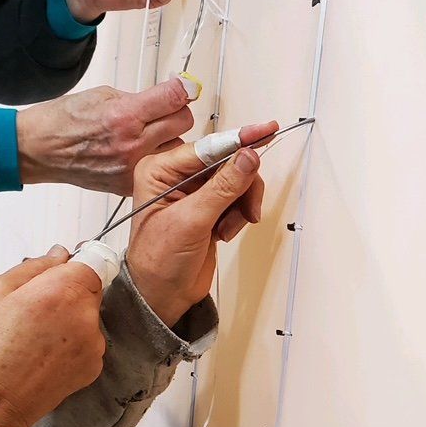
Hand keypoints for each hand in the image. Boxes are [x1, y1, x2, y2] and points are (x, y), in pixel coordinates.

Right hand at [0, 248, 105, 426]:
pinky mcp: (93, 368)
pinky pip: (87, 342)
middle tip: (30, 310)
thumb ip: (34, 267)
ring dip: (68, 319)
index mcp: (63, 292)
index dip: (73, 265)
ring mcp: (94, 346)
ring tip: (32, 337)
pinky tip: (41, 355)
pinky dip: (70, 344)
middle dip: (66, 293)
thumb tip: (60, 255)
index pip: (92, 261)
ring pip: (88, 317)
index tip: (57, 272)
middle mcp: (86, 318)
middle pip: (90, 290)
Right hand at [16, 79, 194, 194]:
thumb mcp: (102, 94)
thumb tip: (169, 95)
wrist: (40, 150)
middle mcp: (132, 144)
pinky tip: (139, 152)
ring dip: (169, 139)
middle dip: (178, 112)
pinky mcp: (129, 185)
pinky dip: (156, 159)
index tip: (186, 89)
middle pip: (183, 123)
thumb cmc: (64, 120)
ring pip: (176, 149)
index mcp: (125, 116)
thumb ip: (139, 97)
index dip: (183, 90)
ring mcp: (132, 168)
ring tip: (149, 135)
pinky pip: (159, 169)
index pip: (174, 98)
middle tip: (166, 110)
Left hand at [126, 121, 275, 325]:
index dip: (239, 140)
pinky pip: (238, 198)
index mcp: (160, 169)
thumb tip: (248, 157)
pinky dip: (239, 215)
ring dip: (241, 204)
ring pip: (238, 181)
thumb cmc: (159, 260)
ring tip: (227, 228)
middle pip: (228, 162)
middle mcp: (177, 176)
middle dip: (242, 185)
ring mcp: (195, 193)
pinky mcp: (210, 208)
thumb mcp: (192, 221)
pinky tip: (224, 232)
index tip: (266, 131)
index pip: (208, 147)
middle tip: (247, 209)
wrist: (162, 295)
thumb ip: (223, 187)